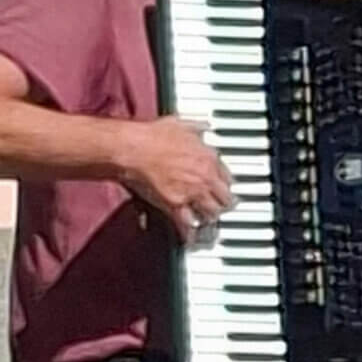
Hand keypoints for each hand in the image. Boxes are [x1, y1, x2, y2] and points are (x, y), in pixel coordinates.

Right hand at [118, 116, 231, 242]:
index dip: (224, 183)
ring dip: (210, 217)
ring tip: (209, 220)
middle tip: (223, 207)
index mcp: (208, 157)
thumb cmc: (153, 136)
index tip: (223, 187)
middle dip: (224, 203)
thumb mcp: (182, 124)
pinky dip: (189, 233)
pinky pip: (188, 224)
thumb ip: (197, 127)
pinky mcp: (175, 205)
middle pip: (225, 197)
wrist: (134, 149)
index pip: (227, 176)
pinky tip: (191, 237)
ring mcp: (191, 193)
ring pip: (212, 212)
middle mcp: (205, 177)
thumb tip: (204, 126)